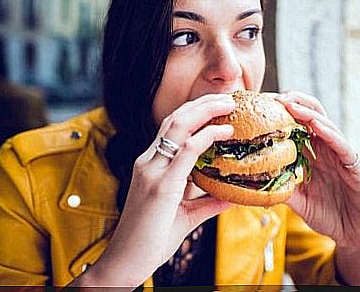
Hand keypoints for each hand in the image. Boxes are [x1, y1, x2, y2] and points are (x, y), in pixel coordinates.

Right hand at [75, 93, 234, 286]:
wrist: (126, 262)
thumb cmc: (152, 239)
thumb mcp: (185, 215)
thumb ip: (207, 202)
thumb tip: (233, 195)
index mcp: (151, 164)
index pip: (173, 127)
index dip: (196, 112)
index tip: (220, 107)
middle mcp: (148, 161)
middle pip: (176, 118)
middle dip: (203, 103)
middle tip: (229, 97)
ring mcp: (151, 170)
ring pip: (179, 126)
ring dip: (206, 111)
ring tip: (230, 104)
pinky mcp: (159, 184)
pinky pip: (185, 151)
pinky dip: (206, 137)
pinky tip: (224, 133)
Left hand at [271, 91, 359, 250]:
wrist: (352, 234)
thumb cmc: (325, 214)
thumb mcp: (296, 199)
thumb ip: (280, 187)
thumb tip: (251, 182)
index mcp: (312, 153)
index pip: (297, 124)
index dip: (281, 112)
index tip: (260, 104)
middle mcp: (326, 149)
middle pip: (312, 115)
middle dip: (293, 102)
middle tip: (273, 97)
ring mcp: (341, 155)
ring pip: (326, 125)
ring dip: (307, 112)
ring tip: (290, 103)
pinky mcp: (354, 166)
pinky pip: (342, 146)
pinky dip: (330, 134)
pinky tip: (316, 125)